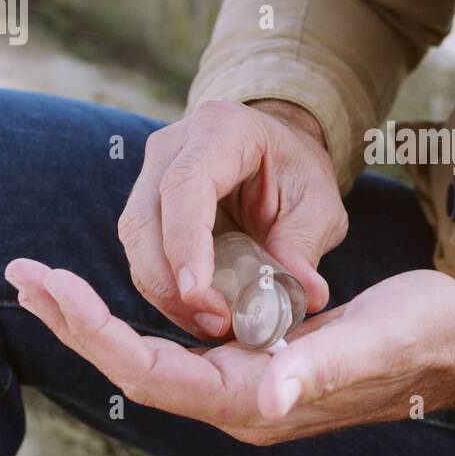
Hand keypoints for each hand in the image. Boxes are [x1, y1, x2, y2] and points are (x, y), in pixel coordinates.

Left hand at [4, 260, 454, 444]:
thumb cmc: (421, 339)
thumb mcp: (372, 344)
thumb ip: (317, 369)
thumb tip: (266, 396)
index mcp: (254, 401)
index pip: (149, 371)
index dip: (92, 330)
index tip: (46, 282)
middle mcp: (240, 399)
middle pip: (135, 365)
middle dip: (77, 322)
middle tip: (23, 273)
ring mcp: (248, 382)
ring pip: (152, 354)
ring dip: (98, 318)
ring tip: (49, 280)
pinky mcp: (260, 359)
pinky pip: (181, 343)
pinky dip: (141, 314)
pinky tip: (122, 292)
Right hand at [116, 99, 345, 339]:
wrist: (277, 153)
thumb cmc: (297, 172)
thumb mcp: (317, 205)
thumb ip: (305, 246)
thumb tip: (308, 297)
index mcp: (221, 131)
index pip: (185, 185)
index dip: (185, 242)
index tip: (197, 292)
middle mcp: (174, 147)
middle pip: (146, 220)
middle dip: (170, 282)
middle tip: (214, 323)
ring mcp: (151, 174)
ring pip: (136, 242)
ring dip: (167, 293)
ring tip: (212, 324)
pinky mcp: (147, 205)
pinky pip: (144, 254)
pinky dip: (168, 290)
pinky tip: (200, 313)